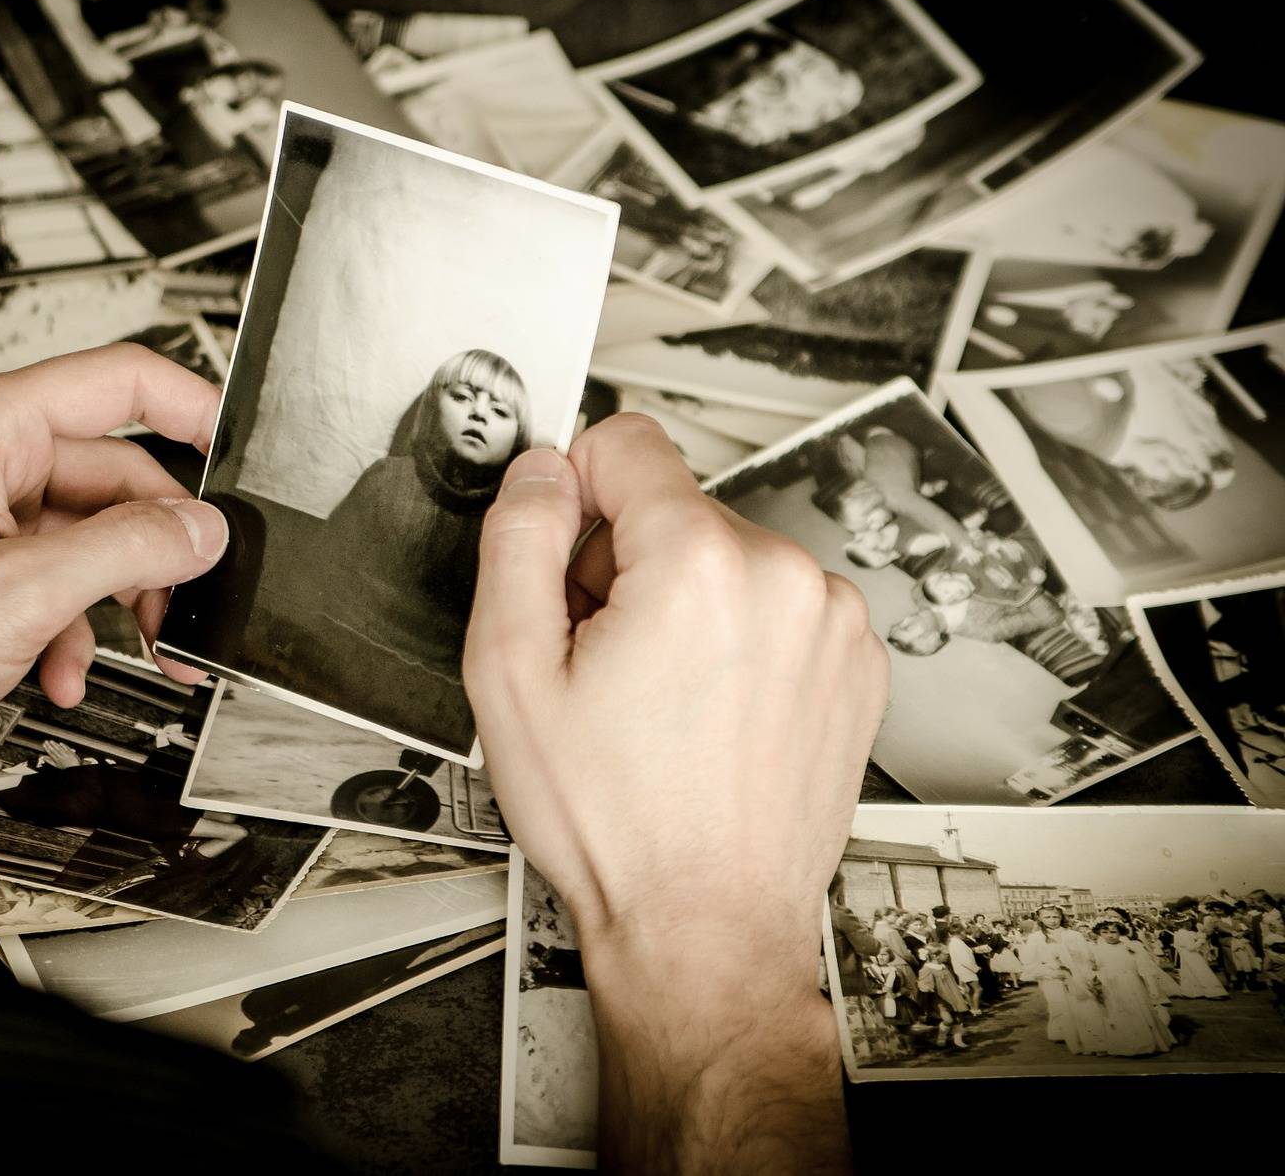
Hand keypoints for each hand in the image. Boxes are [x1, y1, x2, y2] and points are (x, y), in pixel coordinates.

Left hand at [0, 344, 227, 816]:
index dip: (194, 408)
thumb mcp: (21, 597)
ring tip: (130, 655)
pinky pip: (45, 573)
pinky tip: (58, 673)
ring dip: (111, 600)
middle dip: (155, 548)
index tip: (241, 452)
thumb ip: (128, 551)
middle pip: (111, 473)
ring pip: (84, 533)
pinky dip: (65, 624)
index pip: (120, 380)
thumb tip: (201, 529)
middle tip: (185, 609)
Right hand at [465, 413, 885, 955]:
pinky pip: (775, 607)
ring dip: (685, 604)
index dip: (573, 491)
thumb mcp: (509, 673)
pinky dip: (737, 641)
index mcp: (700, 564)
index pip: (627, 441)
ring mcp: (833, 622)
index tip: (562, 552)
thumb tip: (540, 474)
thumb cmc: (617, 824)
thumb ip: (516, 541)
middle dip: (626, 565)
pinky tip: (707, 713)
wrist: (704, 924)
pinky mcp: (857, 662)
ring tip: (658, 699)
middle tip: (603, 662)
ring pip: (726, 558)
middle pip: (674, 509)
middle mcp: (785, 577)